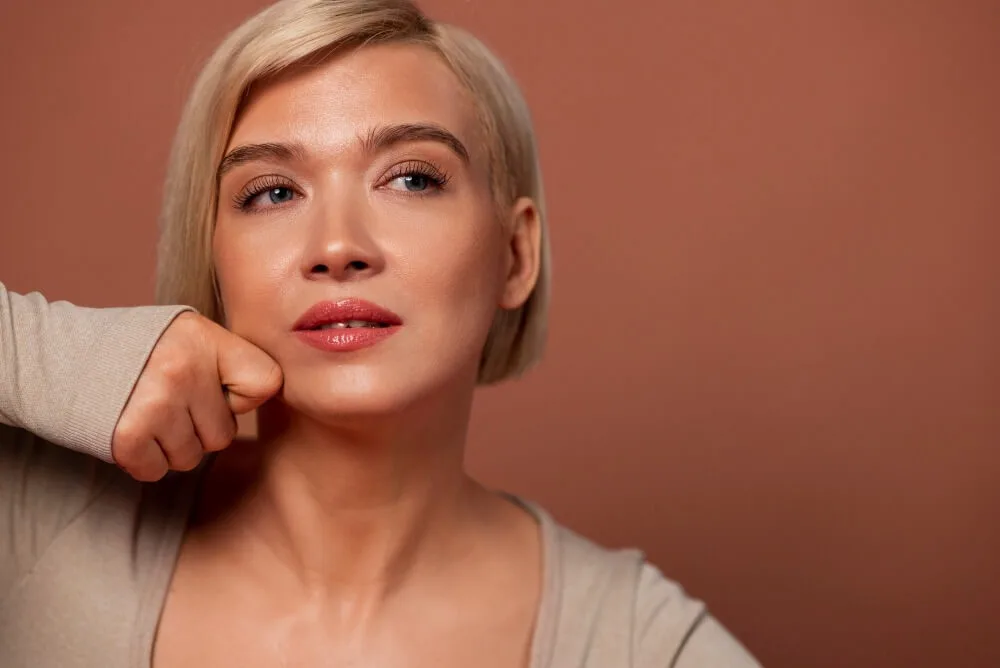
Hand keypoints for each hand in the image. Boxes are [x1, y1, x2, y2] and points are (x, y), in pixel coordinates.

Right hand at [111, 312, 281, 481]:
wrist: (58, 354)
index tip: (219, 387)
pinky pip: (157, 471)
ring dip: (171, 445)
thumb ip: (228, 361)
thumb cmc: (138, 350)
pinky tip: (132, 429)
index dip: (242, 396)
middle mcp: (184, 369)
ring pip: (191, 456)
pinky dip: (144, 460)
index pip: (266, 383)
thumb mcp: (189, 335)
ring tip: (148, 411)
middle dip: (199, 426)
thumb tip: (266, 395)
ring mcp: (155, 403)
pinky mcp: (126, 435)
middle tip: (169, 400)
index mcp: (206, 339)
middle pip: (224, 433)